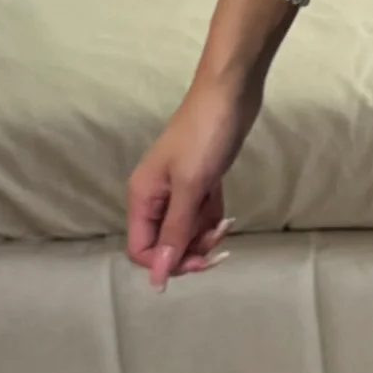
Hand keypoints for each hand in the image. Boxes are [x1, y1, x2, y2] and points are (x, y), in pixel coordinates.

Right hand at [126, 72, 262, 289]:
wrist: (231, 95)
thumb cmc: (206, 136)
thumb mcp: (190, 188)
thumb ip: (174, 233)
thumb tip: (157, 278)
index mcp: (143, 197)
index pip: (142, 250)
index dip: (166, 263)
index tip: (197, 260)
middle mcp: (155, 197)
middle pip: (165, 245)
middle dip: (190, 251)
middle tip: (217, 243)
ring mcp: (178, 190)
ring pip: (185, 233)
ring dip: (205, 237)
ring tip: (225, 224)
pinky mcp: (200, 183)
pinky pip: (201, 216)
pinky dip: (213, 221)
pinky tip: (227, 216)